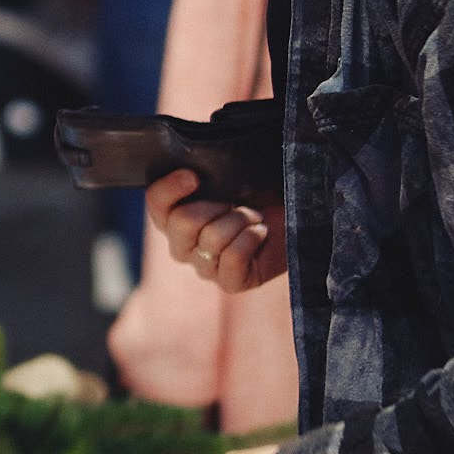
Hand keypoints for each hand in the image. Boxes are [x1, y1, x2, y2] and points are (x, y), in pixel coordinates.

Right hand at [146, 170, 286, 294]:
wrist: (297, 215)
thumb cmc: (261, 193)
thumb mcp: (230, 175)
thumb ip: (204, 173)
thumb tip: (193, 170)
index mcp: (174, 216)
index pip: (156, 204)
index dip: (170, 189)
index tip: (194, 176)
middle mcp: (183, 246)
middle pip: (182, 222)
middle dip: (216, 206)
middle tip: (235, 204)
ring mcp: (204, 267)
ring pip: (212, 237)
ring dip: (241, 220)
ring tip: (254, 220)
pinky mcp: (229, 283)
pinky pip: (234, 256)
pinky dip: (253, 237)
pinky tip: (260, 235)